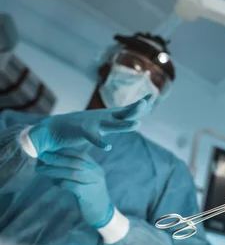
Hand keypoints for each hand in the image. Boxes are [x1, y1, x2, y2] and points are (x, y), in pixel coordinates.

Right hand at [28, 95, 149, 154]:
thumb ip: (118, 120)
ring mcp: (93, 124)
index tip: (152, 97)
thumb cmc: (81, 127)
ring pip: (112, 125)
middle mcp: (103, 118)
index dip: (141, 105)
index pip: (128, 110)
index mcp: (108, 116)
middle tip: (145, 103)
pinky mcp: (82, 132)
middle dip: (135, 109)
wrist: (53, 130)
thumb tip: (135, 118)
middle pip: (123, 114)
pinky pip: (92, 137)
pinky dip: (100, 141)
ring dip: (124, 125)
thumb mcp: (103, 123)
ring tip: (137, 124)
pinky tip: (107, 146)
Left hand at [36, 149, 113, 228]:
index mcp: (96, 167)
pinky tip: (55, 184)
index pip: (80, 154)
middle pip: (75, 162)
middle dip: (56, 158)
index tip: (49, 150)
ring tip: (41, 170)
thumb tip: (53, 163)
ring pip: (72, 173)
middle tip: (42, 157)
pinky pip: (72, 186)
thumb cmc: (90, 196)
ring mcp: (94, 183)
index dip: (64, 150)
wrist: (102, 213)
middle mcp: (96, 173)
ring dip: (54, 170)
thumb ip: (76, 171)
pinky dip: (61, 183)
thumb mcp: (86, 181)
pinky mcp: (88, 194)